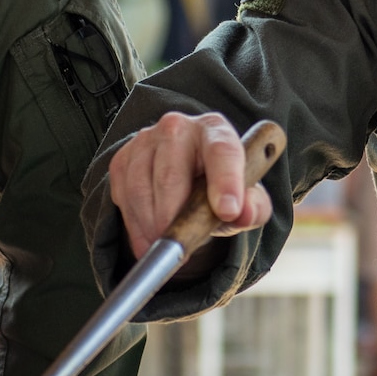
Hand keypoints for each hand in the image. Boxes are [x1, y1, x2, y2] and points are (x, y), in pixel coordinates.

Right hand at [109, 112, 272, 259]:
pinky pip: (123, 196)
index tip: (228, 211)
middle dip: (174, 217)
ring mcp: (145, 140)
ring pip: (141, 188)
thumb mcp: (246, 200)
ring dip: (150, 226)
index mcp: (216, 131)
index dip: (226, 181)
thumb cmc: (221, 187)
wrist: (188, 178)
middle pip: (171, 175)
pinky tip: (149, 238)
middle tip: (180, 247)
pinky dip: (134, 226)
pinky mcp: (123, 158)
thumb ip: (254, 207)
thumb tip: (244, 213)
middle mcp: (178, 128)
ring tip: (164, 246)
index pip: (222, 151)